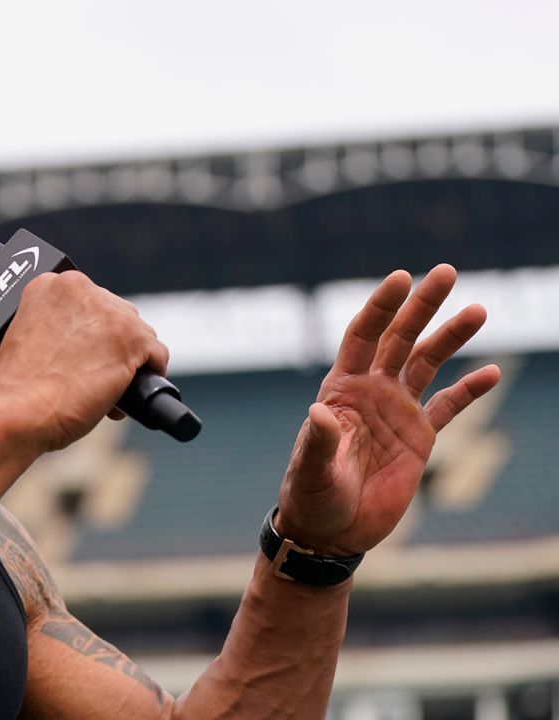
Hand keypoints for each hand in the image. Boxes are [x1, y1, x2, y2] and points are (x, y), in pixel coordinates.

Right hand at [0, 271, 168, 451]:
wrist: (17, 410)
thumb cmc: (16, 387)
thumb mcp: (27, 336)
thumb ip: (55, 326)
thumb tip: (85, 343)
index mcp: (49, 284)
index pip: (89, 301)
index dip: (90, 331)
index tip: (83, 352)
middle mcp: (80, 289)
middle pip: (117, 314)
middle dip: (111, 344)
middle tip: (92, 373)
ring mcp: (109, 312)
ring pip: (139, 334)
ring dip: (129, 360)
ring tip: (105, 388)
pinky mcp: (131, 338)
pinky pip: (156, 354)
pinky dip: (149, 374)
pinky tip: (128, 391)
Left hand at [276, 264, 499, 556]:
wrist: (330, 531)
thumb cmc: (311, 498)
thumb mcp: (312, 471)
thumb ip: (319, 442)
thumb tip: (318, 413)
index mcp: (340, 390)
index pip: (362, 337)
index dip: (381, 308)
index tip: (401, 278)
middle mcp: (370, 392)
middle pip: (399, 338)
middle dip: (421, 306)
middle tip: (446, 271)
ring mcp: (396, 412)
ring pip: (427, 363)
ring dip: (450, 336)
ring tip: (478, 309)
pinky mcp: (419, 437)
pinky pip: (449, 406)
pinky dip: (470, 390)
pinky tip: (491, 371)